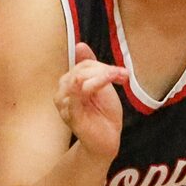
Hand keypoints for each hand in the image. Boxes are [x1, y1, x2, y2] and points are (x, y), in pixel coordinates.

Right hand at [57, 41, 129, 160]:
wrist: (106, 140)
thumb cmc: (102, 113)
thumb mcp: (100, 86)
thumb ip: (91, 68)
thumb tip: (80, 45)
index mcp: (68, 85)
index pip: (83, 65)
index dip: (102, 65)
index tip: (121, 73)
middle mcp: (62, 94)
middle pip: (81, 71)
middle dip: (104, 70)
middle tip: (123, 75)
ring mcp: (66, 106)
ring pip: (79, 81)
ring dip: (101, 77)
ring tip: (119, 77)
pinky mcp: (72, 118)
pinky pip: (74, 100)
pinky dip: (83, 89)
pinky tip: (95, 83)